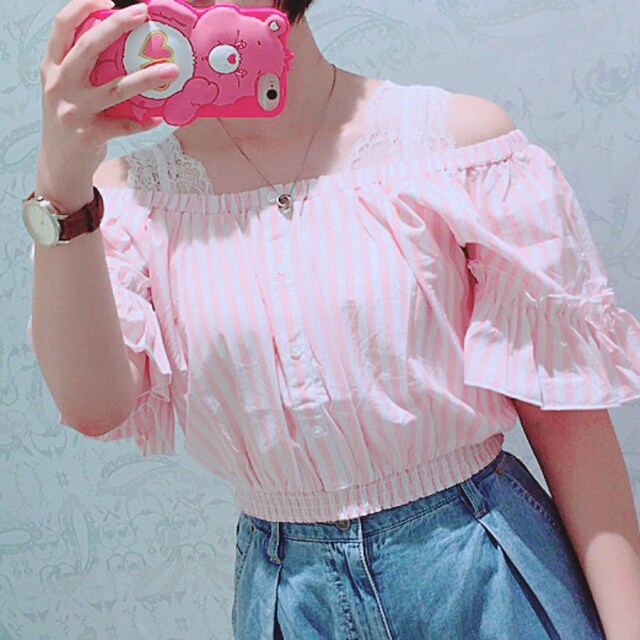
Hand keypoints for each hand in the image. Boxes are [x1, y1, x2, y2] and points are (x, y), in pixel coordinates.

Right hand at [36, 0, 178, 192]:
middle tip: (142, 15)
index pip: (62, 27)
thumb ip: (80, 68)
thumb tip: (121, 46)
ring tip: (172, 70)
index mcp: (52, 68)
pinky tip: (159, 118)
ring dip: (148, 78)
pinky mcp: (90, 134)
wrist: (60, 163)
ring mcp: (75, 110)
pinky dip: (144, 121)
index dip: (82, 8)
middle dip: (117, 26)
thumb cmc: (70, 119)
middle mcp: (60, 85)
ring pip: (116, 88)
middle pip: (89, 47)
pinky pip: (125, 125)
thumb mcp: (64, 89)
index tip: (108, 1)